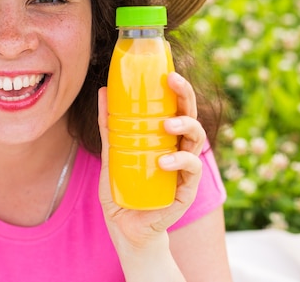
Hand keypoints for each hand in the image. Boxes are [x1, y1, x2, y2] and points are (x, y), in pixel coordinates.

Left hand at [97, 71, 204, 249]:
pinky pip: (191, 171)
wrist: (125, 227)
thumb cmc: (123, 189)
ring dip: (185, 127)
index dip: (178, 89)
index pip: (177, 108)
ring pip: (196, 141)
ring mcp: (185, 169)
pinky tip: (164, 160)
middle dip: (186, 96)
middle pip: (191, 117)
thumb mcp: (112, 153)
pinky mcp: (185, 190)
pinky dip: (180, 161)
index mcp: (166, 138)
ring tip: (166, 125)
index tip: (168, 72)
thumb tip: (102, 91)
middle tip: (173, 82)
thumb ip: (109, 126)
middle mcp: (179, 149)